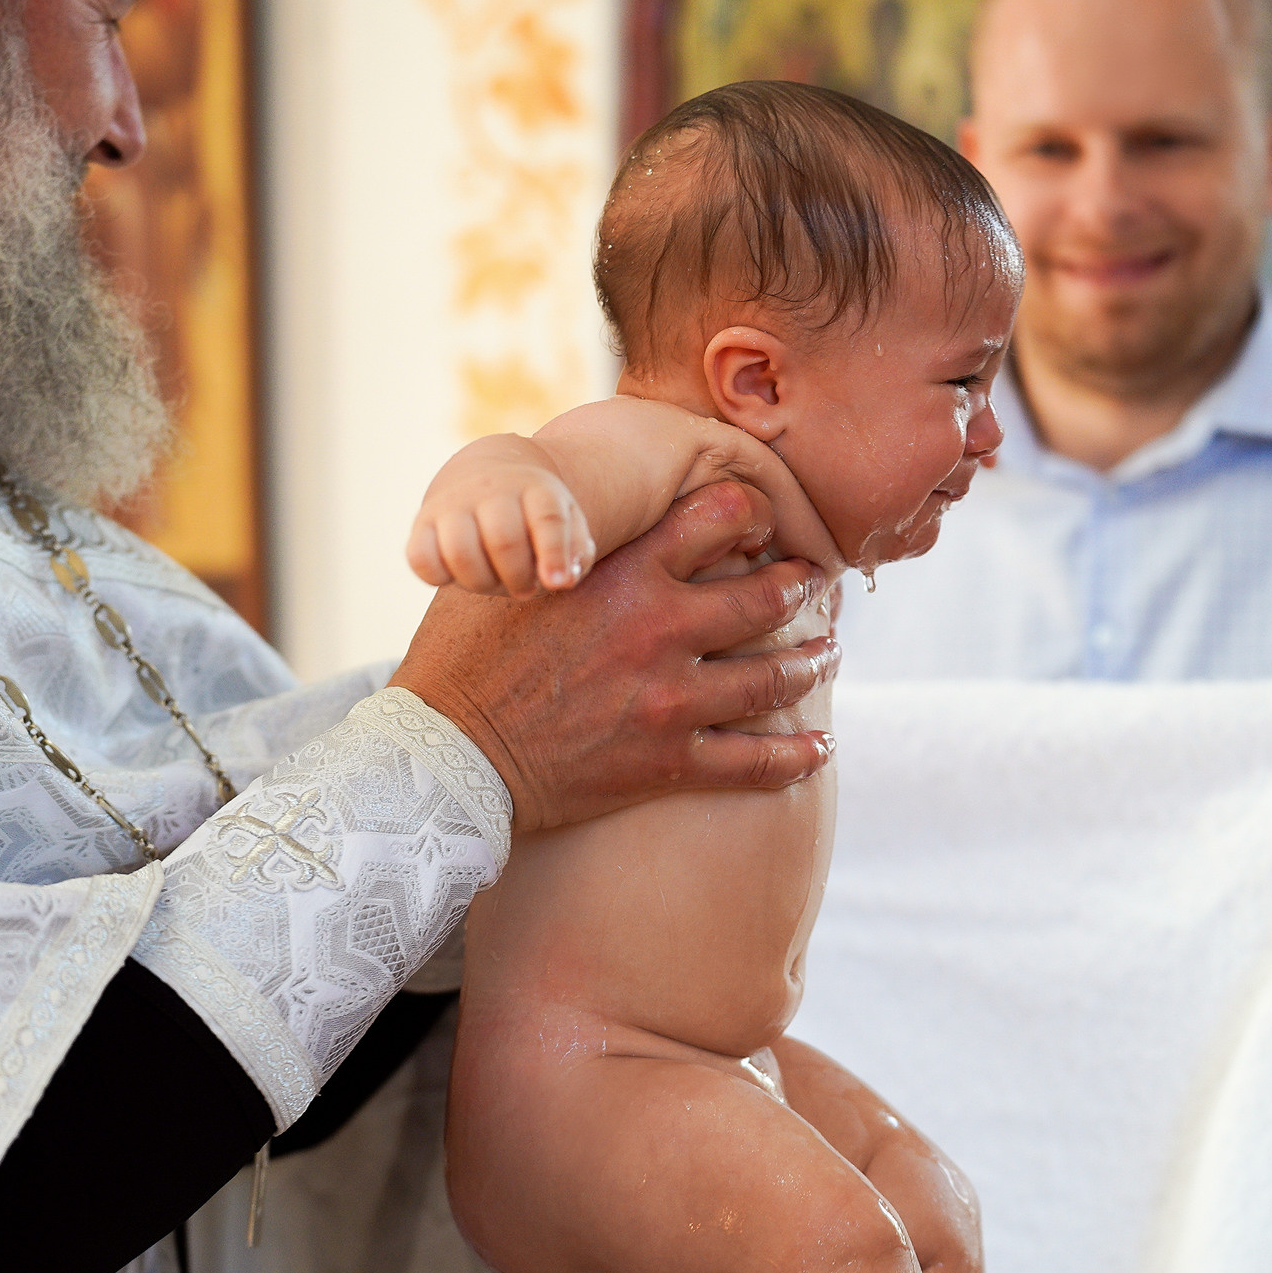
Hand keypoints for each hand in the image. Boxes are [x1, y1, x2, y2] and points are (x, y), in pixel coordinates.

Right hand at [390, 481, 835, 832]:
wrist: (444, 755)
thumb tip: (567, 509)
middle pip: (767, 598)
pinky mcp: (666, 762)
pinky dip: (797, 756)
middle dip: (802, 591)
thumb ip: (558, 540)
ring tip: (827, 655)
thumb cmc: (462, 656)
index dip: (755, 516)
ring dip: (812, 664)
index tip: (763, 526)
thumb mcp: (506, 572)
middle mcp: (658, 627)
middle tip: (815, 591)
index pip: (722, 516)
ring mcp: (668, 698)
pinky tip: (820, 747)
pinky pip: (755, 762)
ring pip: (775, 678)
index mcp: (622, 570)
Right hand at [407, 434, 597, 596]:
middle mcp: (492, 489)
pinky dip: (438, 576)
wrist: (487, 478)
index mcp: (536, 488)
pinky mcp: (423, 523)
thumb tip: (562, 580)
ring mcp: (453, 504)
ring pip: (460, 551)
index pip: (547, 519)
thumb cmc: (532, 517)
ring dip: (481, 583)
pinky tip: (457, 574)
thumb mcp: (566, 525)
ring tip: (493, 582)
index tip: (558, 583)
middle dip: (518, 578)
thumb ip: (576, 555)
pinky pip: (420, 558)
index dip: (554, 554)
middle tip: (525, 587)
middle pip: (504, 540)